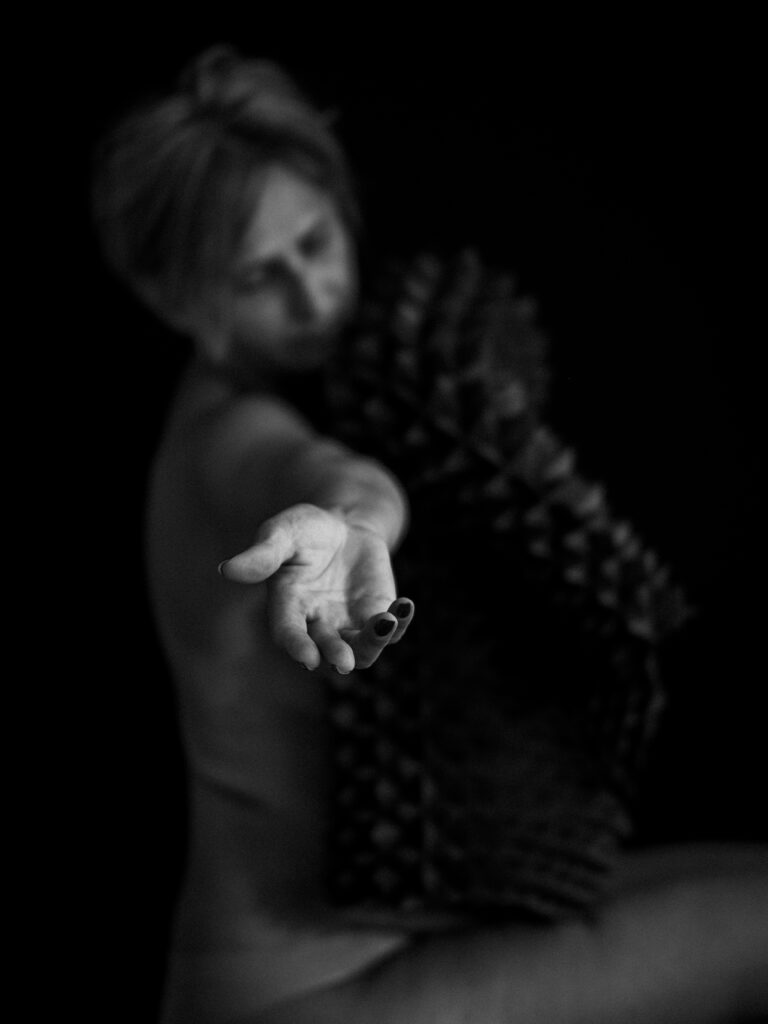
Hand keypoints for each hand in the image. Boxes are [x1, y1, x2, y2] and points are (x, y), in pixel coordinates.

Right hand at [218, 503, 413, 672]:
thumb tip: (226, 570)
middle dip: (335, 655)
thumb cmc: (304, 529)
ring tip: (385, 622)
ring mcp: (350, 623)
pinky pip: (391, 628)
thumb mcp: (283, 533)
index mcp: (288, 606)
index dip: (297, 646)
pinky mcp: (378, 614)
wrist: (344, 526)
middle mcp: (318, 623)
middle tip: (343, 661)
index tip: (307, 657)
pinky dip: (400, 622)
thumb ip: (262, 554)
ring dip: (374, 643)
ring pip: (362, 649)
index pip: (289, 632)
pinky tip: (405, 606)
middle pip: (327, 649)